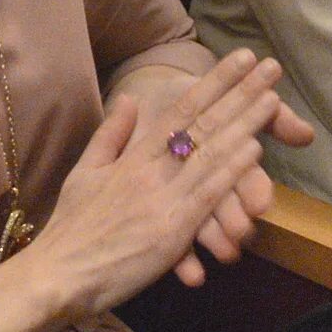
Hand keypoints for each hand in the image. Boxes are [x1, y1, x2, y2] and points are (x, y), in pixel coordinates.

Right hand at [27, 51, 292, 310]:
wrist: (58, 272)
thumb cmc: (72, 227)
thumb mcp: (86, 172)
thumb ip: (110, 135)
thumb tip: (131, 100)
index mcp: (133, 155)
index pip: (181, 110)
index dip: (214, 83)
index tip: (240, 59)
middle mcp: (151, 169)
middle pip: (203, 124)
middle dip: (239, 94)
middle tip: (269, 68)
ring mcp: (163, 197)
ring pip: (211, 153)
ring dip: (244, 124)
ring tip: (272, 98)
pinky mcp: (171, 229)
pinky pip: (206, 193)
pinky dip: (231, 170)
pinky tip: (254, 150)